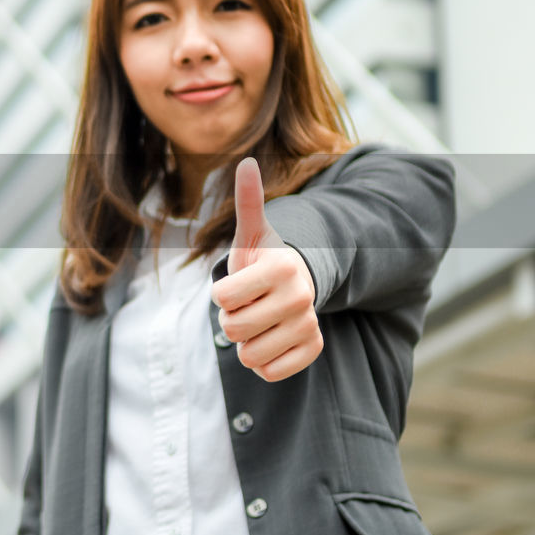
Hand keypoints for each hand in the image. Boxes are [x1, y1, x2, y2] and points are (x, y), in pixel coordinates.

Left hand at [210, 158, 321, 381]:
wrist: (295, 285)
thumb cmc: (262, 260)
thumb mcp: (251, 234)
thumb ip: (247, 201)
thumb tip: (247, 162)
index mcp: (280, 268)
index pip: (221, 298)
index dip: (221, 294)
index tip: (237, 283)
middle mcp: (300, 297)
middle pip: (233, 329)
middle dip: (232, 317)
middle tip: (248, 303)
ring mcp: (308, 325)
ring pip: (249, 355)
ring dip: (245, 341)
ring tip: (258, 320)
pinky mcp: (312, 350)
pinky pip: (269, 372)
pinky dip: (262, 362)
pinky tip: (270, 339)